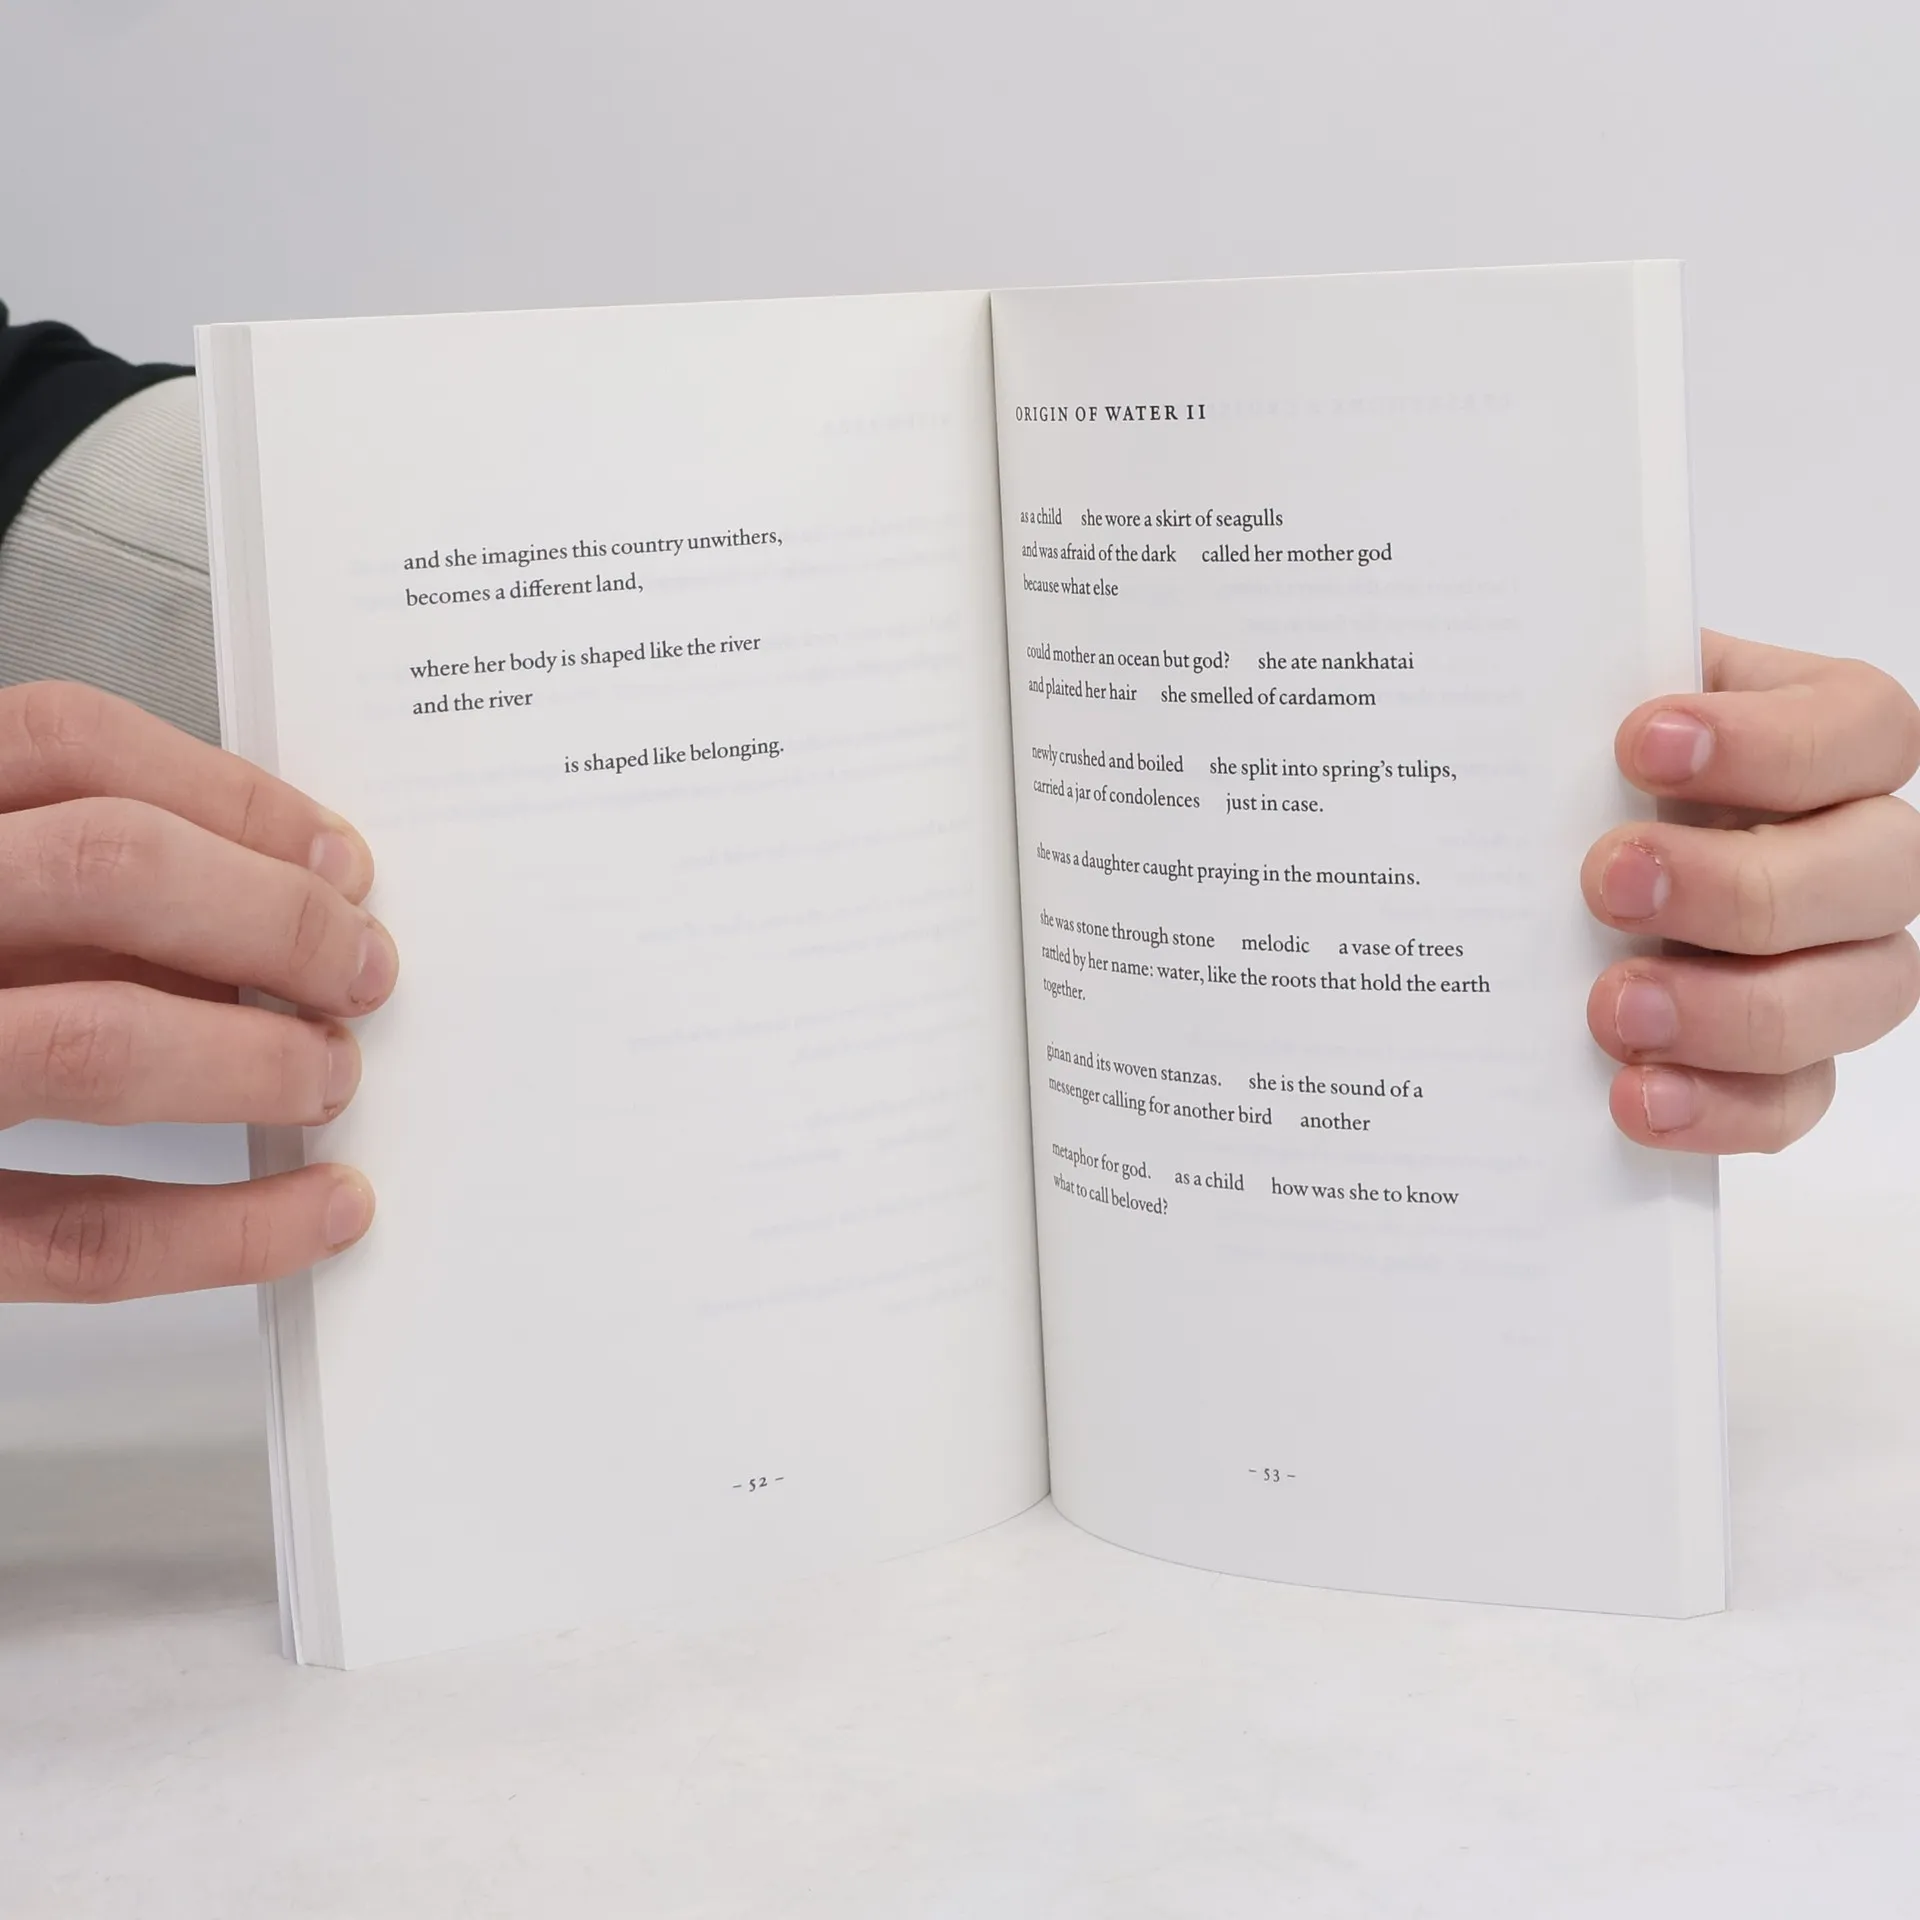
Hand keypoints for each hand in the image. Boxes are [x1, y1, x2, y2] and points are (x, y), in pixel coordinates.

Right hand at [0, 682, 396, 1300]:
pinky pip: (78, 1236)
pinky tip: (315, 1212)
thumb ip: (49, 877)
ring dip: (253, 1060)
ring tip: (331, 1075)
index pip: (65, 743)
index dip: (232, 794)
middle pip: (106, 869)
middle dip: (274, 918)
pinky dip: (226, 1230)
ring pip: (92, 1044)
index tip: (336, 855)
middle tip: (363, 966)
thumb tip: (260, 898)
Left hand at [1584, 631, 1919, 1152]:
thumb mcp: (1576, 721)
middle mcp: (1853, 848)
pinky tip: (1635, 1099)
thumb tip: (1523, 718)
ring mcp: (1837, 959)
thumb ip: (1579, 712)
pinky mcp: (1789, 1059)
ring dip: (1738, 1010)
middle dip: (1744, 886)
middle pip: (1881, 869)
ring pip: (1864, 992)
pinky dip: (1720, 1105)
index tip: (1641, 745)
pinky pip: (1796, 1098)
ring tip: (1613, 1011)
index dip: (1767, 741)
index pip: (1860, 727)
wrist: (1532, 866)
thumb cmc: (1573, 775)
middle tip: (1607, 886)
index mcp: (1820, 737)